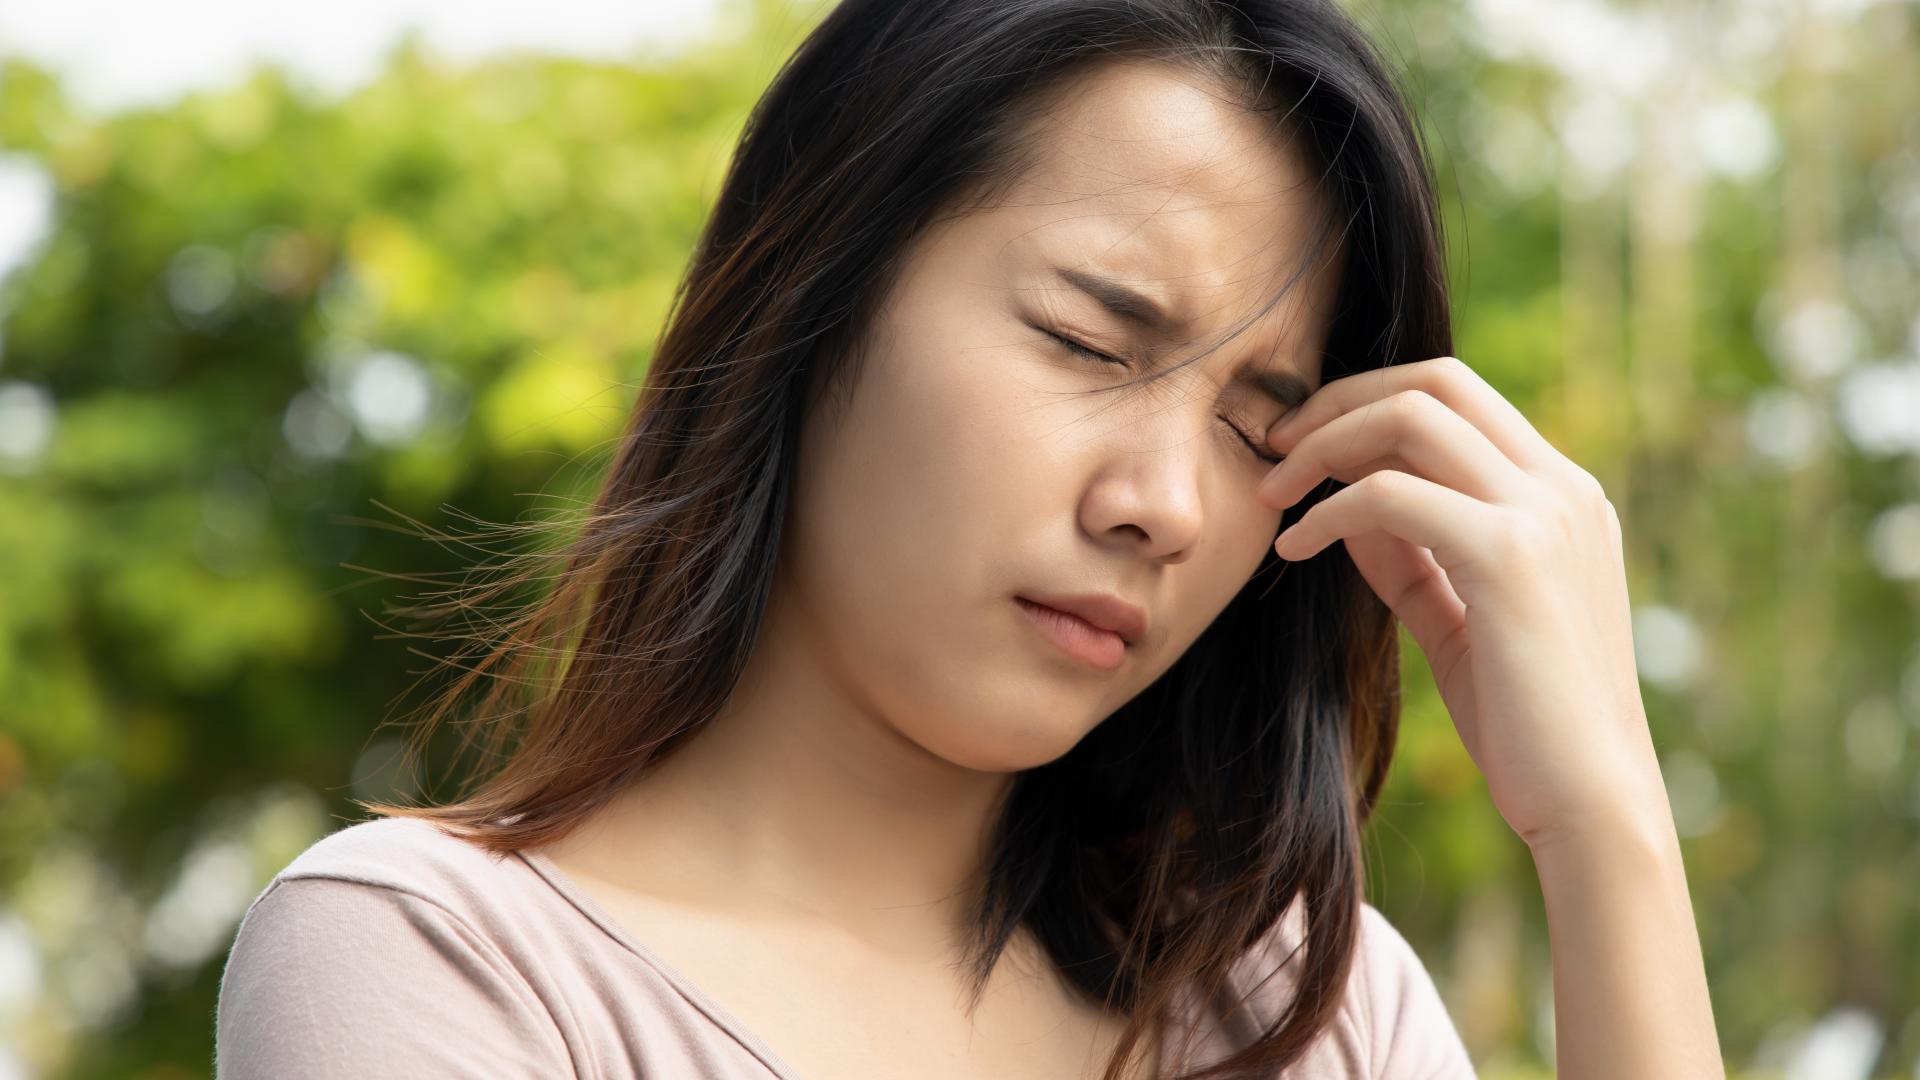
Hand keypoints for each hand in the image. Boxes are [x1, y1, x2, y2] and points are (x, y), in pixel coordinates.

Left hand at [1254, 357, 1665, 850]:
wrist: (1591, 802)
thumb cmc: (1526, 722)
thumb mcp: (1459, 619)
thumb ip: (1412, 557)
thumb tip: (1345, 507)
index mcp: (1562, 495)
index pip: (1458, 396)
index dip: (1368, 403)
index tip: (1302, 444)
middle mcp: (1562, 487)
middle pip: (1434, 382)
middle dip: (1339, 400)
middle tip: (1273, 445)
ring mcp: (1544, 513)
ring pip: (1411, 417)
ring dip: (1323, 444)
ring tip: (1272, 492)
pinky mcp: (1509, 555)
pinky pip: (1390, 495)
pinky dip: (1328, 511)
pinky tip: (1294, 550)